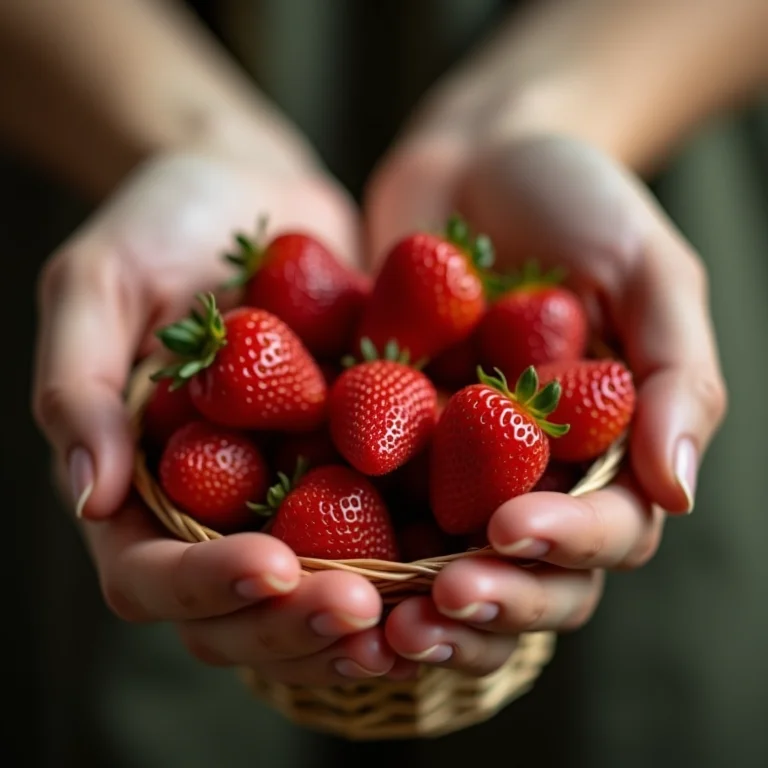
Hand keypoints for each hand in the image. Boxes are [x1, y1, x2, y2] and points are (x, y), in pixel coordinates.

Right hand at [32, 152, 400, 684]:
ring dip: (360, 620)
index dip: (206, 586)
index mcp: (138, 484)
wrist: (257, 193)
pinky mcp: (347, 466)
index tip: (274, 567)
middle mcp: (211, 509)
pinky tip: (462, 562)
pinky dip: (415, 561)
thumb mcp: (99, 284)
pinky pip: (381, 530)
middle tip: (362, 613)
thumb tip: (89, 497)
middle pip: (239, 610)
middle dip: (295, 622)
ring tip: (421, 618)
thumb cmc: (163, 222)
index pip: (149, 574)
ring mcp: (282, 494)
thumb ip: (80, 386)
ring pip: (313, 595)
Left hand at [367, 131, 726, 676]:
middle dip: (492, 599)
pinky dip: (351, 547)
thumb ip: (674, 374)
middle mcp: (538, 474)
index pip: (608, 531)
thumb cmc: (574, 199)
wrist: (475, 158)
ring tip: (377, 626)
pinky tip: (316, 566)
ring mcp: (462, 466)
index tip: (511, 529)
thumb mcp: (646, 267)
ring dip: (419, 605)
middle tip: (435, 605)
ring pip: (452, 567)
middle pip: (530, 574)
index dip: (567, 545)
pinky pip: (375, 508)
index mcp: (608, 449)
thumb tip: (677, 491)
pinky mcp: (395, 444)